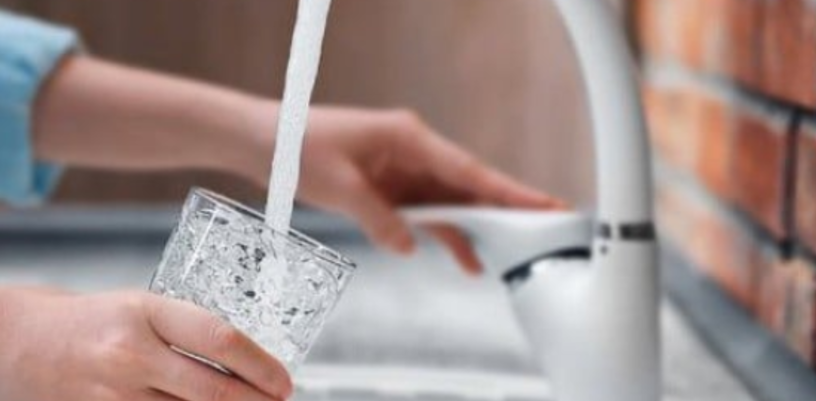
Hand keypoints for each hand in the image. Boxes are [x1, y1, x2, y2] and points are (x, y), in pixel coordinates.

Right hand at [0, 288, 292, 400]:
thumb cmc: (62, 320)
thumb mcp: (125, 309)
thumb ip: (171, 335)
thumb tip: (230, 364)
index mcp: (140, 310)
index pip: (219, 337)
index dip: (261, 366)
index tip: (283, 382)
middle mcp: (127, 352)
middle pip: (213, 391)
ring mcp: (106, 393)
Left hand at [289, 107, 564, 273]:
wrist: (265, 142)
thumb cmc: (298, 149)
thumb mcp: (340, 187)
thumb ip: (378, 219)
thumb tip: (407, 245)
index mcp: (408, 137)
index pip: (467, 169)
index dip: (508, 190)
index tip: (543, 203)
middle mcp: (413, 150)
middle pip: (469, 184)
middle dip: (506, 207)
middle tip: (549, 224)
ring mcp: (403, 168)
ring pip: (450, 201)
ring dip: (475, 227)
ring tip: (510, 255)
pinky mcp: (390, 186)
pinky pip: (426, 212)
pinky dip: (443, 233)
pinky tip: (465, 258)